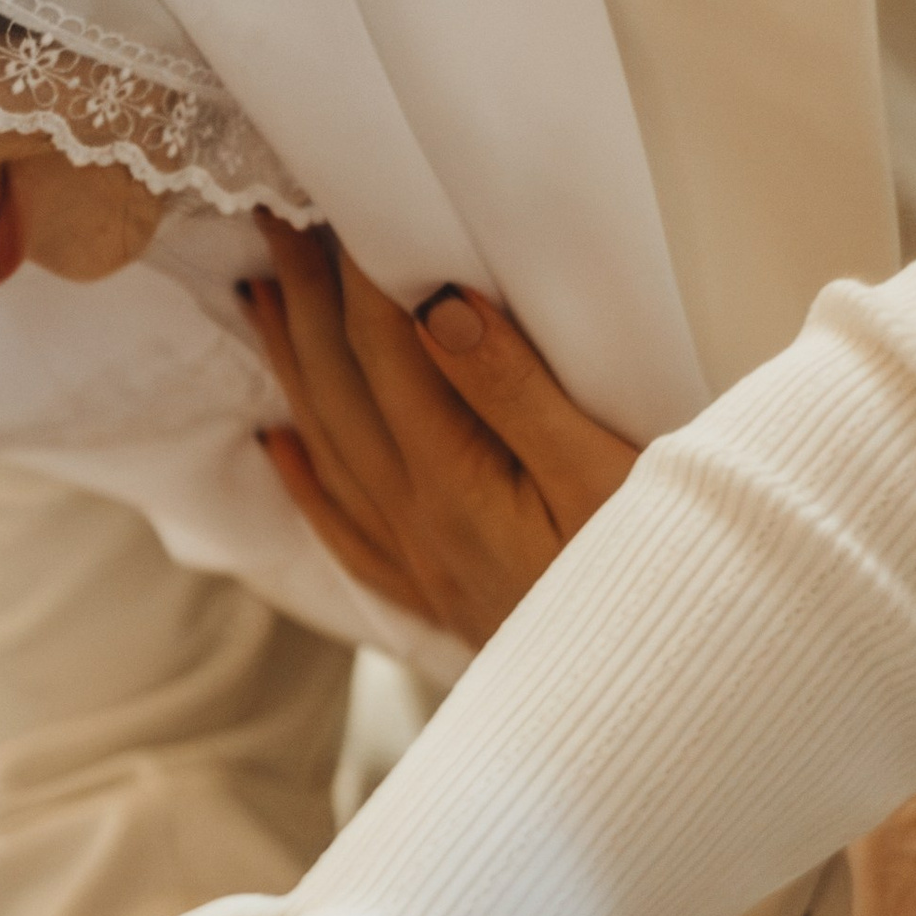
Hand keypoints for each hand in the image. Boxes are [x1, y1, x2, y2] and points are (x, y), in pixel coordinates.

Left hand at [245, 214, 637, 648]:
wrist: (659, 712)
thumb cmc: (657, 586)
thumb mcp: (606, 478)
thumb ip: (516, 393)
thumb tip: (438, 306)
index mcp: (452, 482)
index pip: (387, 352)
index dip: (356, 271)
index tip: (329, 202)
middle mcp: (415, 523)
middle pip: (340, 391)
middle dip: (305, 299)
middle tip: (272, 219)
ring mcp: (420, 564)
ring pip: (329, 450)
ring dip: (290, 368)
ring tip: (257, 298)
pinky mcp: (439, 597)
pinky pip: (347, 529)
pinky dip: (307, 479)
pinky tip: (279, 445)